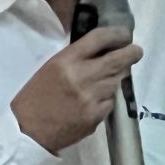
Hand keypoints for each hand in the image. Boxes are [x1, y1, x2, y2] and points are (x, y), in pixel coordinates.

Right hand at [11, 27, 142, 153]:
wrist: (27, 131)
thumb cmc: (34, 97)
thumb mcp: (50, 68)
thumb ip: (75, 58)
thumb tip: (101, 51)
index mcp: (66, 61)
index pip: (99, 38)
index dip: (117, 34)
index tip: (124, 35)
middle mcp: (81, 77)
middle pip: (117, 60)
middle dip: (131, 54)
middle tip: (136, 51)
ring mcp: (91, 98)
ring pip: (116, 82)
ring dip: (118, 76)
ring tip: (115, 74)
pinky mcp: (95, 117)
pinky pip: (110, 102)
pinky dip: (108, 98)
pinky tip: (99, 98)